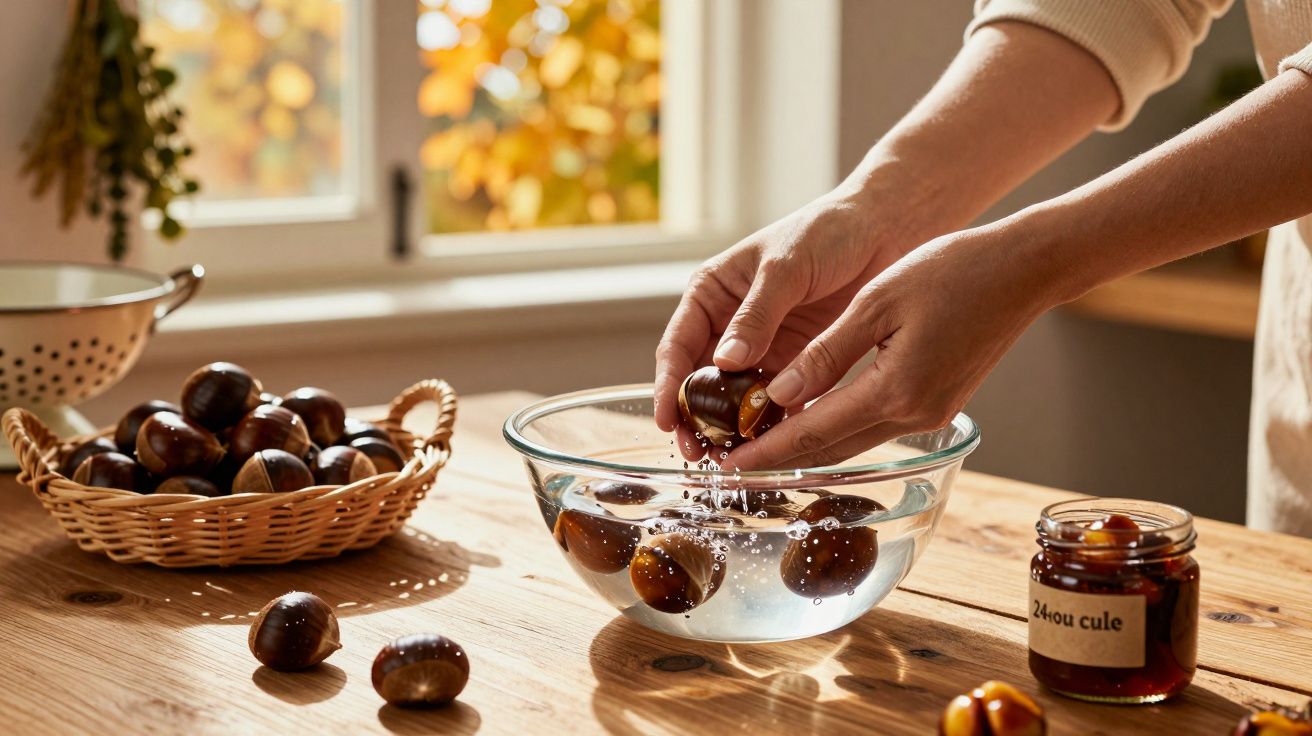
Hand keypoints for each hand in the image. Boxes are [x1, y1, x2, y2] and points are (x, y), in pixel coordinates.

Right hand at [654, 190, 915, 449]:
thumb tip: (724, 361)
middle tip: (698, 452)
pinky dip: (773, 427)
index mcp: (713, 294)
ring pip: (736, 400)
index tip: (667, 419)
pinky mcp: (798, 366)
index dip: (668, 385)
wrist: (886, 230)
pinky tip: (773, 449)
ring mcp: (764, 349)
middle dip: (696, 420)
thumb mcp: (785, 267)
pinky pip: (778, 404)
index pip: (678, 345)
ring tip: (731, 459)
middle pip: (701, 382)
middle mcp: (731, 326)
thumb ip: (756, 314)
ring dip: (731, 431)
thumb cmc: (828, 232)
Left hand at [724, 226, 1055, 469]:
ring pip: (852, 442)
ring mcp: (930, 415)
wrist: (1023, 270)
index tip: (725, 467)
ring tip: (758, 448)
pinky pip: (875, 426)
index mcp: (895, 390)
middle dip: (778, 459)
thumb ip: (826, 354)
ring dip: (806, 448)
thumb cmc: (952, 271)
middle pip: (831, 450)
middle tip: (729, 468)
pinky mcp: (937, 405)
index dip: (765, 451)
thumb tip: (779, 395)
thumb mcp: (877, 302)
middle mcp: (914, 415)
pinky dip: (836, 429)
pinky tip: (809, 420)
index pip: (813, 433)